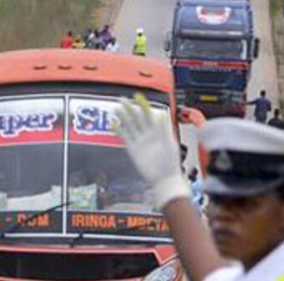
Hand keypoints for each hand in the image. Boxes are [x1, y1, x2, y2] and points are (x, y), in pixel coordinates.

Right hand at [116, 94, 191, 208]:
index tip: (137, 97)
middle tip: (122, 100)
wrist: (164, 179)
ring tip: (116, 109)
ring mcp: (140, 142)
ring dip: (123, 118)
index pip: (150, 115)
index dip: (143, 105)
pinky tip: (113, 124)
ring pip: (130, 126)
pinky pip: (125, 137)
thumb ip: (163, 129)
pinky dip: (119, 130)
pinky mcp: (133, 150)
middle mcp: (149, 135)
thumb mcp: (168, 144)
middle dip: (130, 109)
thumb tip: (161, 114)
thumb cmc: (169, 164)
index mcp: (159, 131)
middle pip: (138, 118)